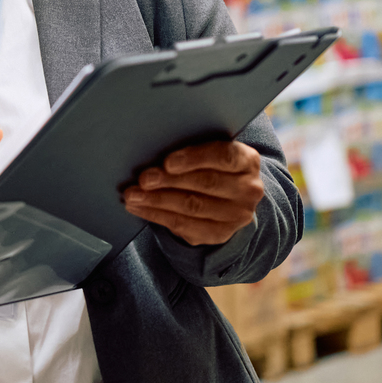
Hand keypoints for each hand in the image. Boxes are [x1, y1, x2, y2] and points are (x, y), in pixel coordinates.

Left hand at [123, 140, 266, 245]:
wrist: (230, 196)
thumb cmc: (211, 165)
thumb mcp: (210, 150)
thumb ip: (191, 149)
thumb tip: (152, 148)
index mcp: (247, 161)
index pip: (224, 157)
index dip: (195, 159)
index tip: (168, 162)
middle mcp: (249, 189)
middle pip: (205, 183)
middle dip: (169, 181)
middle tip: (143, 179)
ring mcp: (237, 215)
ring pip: (193, 207)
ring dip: (157, 201)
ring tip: (133, 195)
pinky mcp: (221, 234)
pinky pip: (185, 226)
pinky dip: (157, 216)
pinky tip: (139, 208)